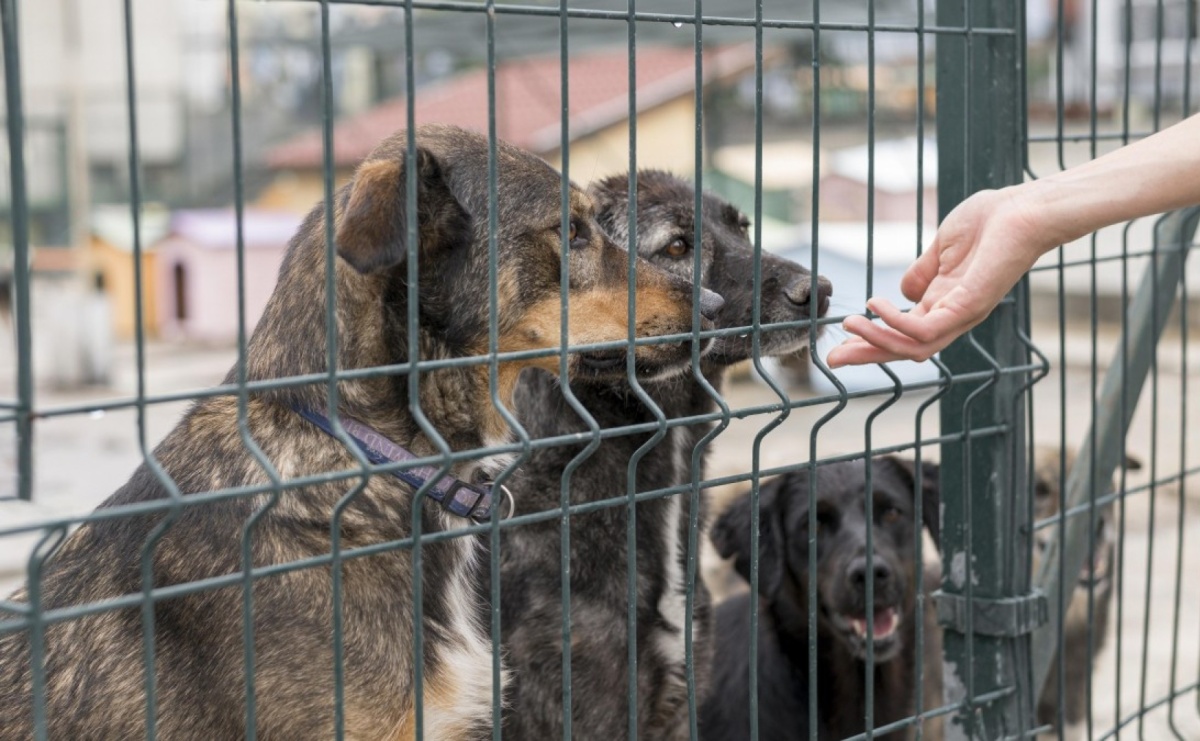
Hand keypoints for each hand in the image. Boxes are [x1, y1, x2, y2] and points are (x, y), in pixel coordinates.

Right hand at [826, 186, 1054, 366]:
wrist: (1023, 209)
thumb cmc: (989, 222)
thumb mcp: (941, 248)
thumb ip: (922, 272)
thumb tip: (902, 291)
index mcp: (944, 303)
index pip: (903, 332)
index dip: (871, 339)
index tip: (841, 341)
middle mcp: (952, 316)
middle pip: (904, 349)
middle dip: (867, 355)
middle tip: (833, 358)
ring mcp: (961, 314)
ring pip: (912, 347)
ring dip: (876, 341)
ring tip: (849, 324)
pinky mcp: (968, 307)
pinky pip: (925, 329)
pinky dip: (896, 323)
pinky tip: (877, 304)